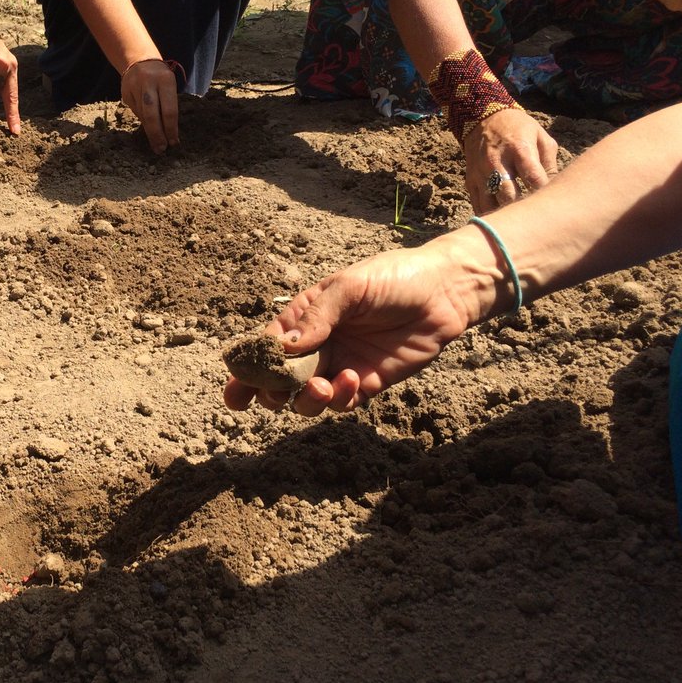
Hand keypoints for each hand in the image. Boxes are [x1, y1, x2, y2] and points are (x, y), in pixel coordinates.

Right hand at [121, 59, 180, 153]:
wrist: (139, 61)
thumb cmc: (160, 78)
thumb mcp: (169, 85)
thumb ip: (168, 104)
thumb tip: (168, 132)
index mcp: (166, 80)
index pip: (169, 110)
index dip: (170, 129)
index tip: (173, 142)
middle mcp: (149, 83)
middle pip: (152, 115)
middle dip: (157, 134)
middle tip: (161, 149)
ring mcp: (134, 88)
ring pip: (142, 116)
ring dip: (150, 132)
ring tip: (156, 144)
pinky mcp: (125, 93)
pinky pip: (135, 111)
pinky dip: (142, 121)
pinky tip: (148, 126)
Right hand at [223, 243, 474, 416]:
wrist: (445, 293)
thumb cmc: (393, 278)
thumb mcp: (350, 287)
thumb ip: (317, 316)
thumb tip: (283, 348)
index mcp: (302, 318)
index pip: (264, 348)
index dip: (245, 370)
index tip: (236, 389)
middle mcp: (315, 346)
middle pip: (276, 381)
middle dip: (270, 392)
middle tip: (279, 390)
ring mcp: (339, 366)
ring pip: (304, 399)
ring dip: (305, 399)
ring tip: (321, 386)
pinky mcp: (365, 385)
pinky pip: (341, 404)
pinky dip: (339, 399)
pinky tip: (352, 380)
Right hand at [462, 108, 557, 212]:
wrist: (483, 118)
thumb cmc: (518, 128)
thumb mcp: (541, 137)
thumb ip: (550, 163)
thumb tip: (554, 189)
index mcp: (519, 150)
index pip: (534, 178)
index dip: (543, 193)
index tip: (552, 203)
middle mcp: (497, 162)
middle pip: (509, 196)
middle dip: (522, 208)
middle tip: (535, 216)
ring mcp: (481, 173)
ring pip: (490, 204)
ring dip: (504, 214)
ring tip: (518, 221)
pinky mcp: (470, 180)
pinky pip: (478, 204)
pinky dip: (490, 214)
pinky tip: (502, 218)